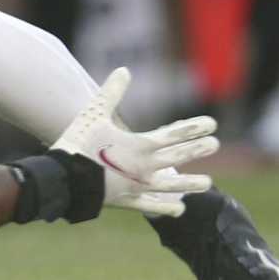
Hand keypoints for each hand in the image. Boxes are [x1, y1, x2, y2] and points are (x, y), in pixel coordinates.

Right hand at [51, 68, 218, 217]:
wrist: (63, 178)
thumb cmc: (79, 142)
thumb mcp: (94, 113)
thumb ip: (111, 93)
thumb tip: (124, 70)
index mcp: (139, 145)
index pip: (174, 135)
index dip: (194, 128)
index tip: (212, 124)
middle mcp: (144, 167)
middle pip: (177, 157)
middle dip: (197, 149)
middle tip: (215, 144)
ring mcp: (137, 187)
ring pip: (170, 186)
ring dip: (190, 184)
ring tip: (208, 184)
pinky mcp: (127, 201)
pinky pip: (151, 206)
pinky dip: (165, 208)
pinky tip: (180, 209)